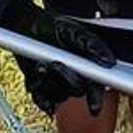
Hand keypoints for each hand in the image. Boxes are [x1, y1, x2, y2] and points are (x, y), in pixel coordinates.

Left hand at [7, 0, 112, 115]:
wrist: (23, 27)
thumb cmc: (50, 26)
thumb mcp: (72, 29)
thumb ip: (91, 43)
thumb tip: (108, 60)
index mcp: (87, 64)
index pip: (97, 85)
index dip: (96, 97)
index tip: (93, 106)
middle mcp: (75, 76)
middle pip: (77, 90)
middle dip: (66, 79)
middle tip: (55, 64)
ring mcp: (58, 84)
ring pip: (59, 95)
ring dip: (48, 82)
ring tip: (40, 65)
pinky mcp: (42, 88)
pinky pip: (43, 100)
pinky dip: (38, 94)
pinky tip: (35, 80)